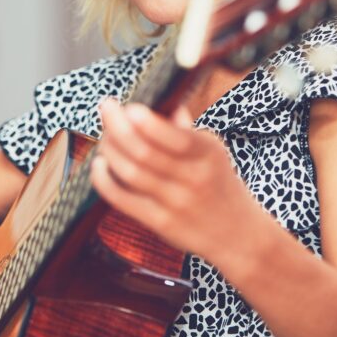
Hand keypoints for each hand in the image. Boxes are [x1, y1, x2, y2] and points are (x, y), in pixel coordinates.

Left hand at [91, 98, 265, 262]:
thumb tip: (162, 103)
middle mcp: (192, 179)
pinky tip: (99, 164)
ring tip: (104, 137)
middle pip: (144, 151)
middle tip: (106, 109)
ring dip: (110, 149)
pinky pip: (122, 199)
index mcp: (207, 154)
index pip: (174, 136)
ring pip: (130, 172)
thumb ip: (186, 129)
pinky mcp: (160, 223)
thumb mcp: (214, 151)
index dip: (145, 121)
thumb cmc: (220, 183)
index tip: (128, 105)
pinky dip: (104, 180)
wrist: (237, 233)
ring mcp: (175, 203)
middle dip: (117, 126)